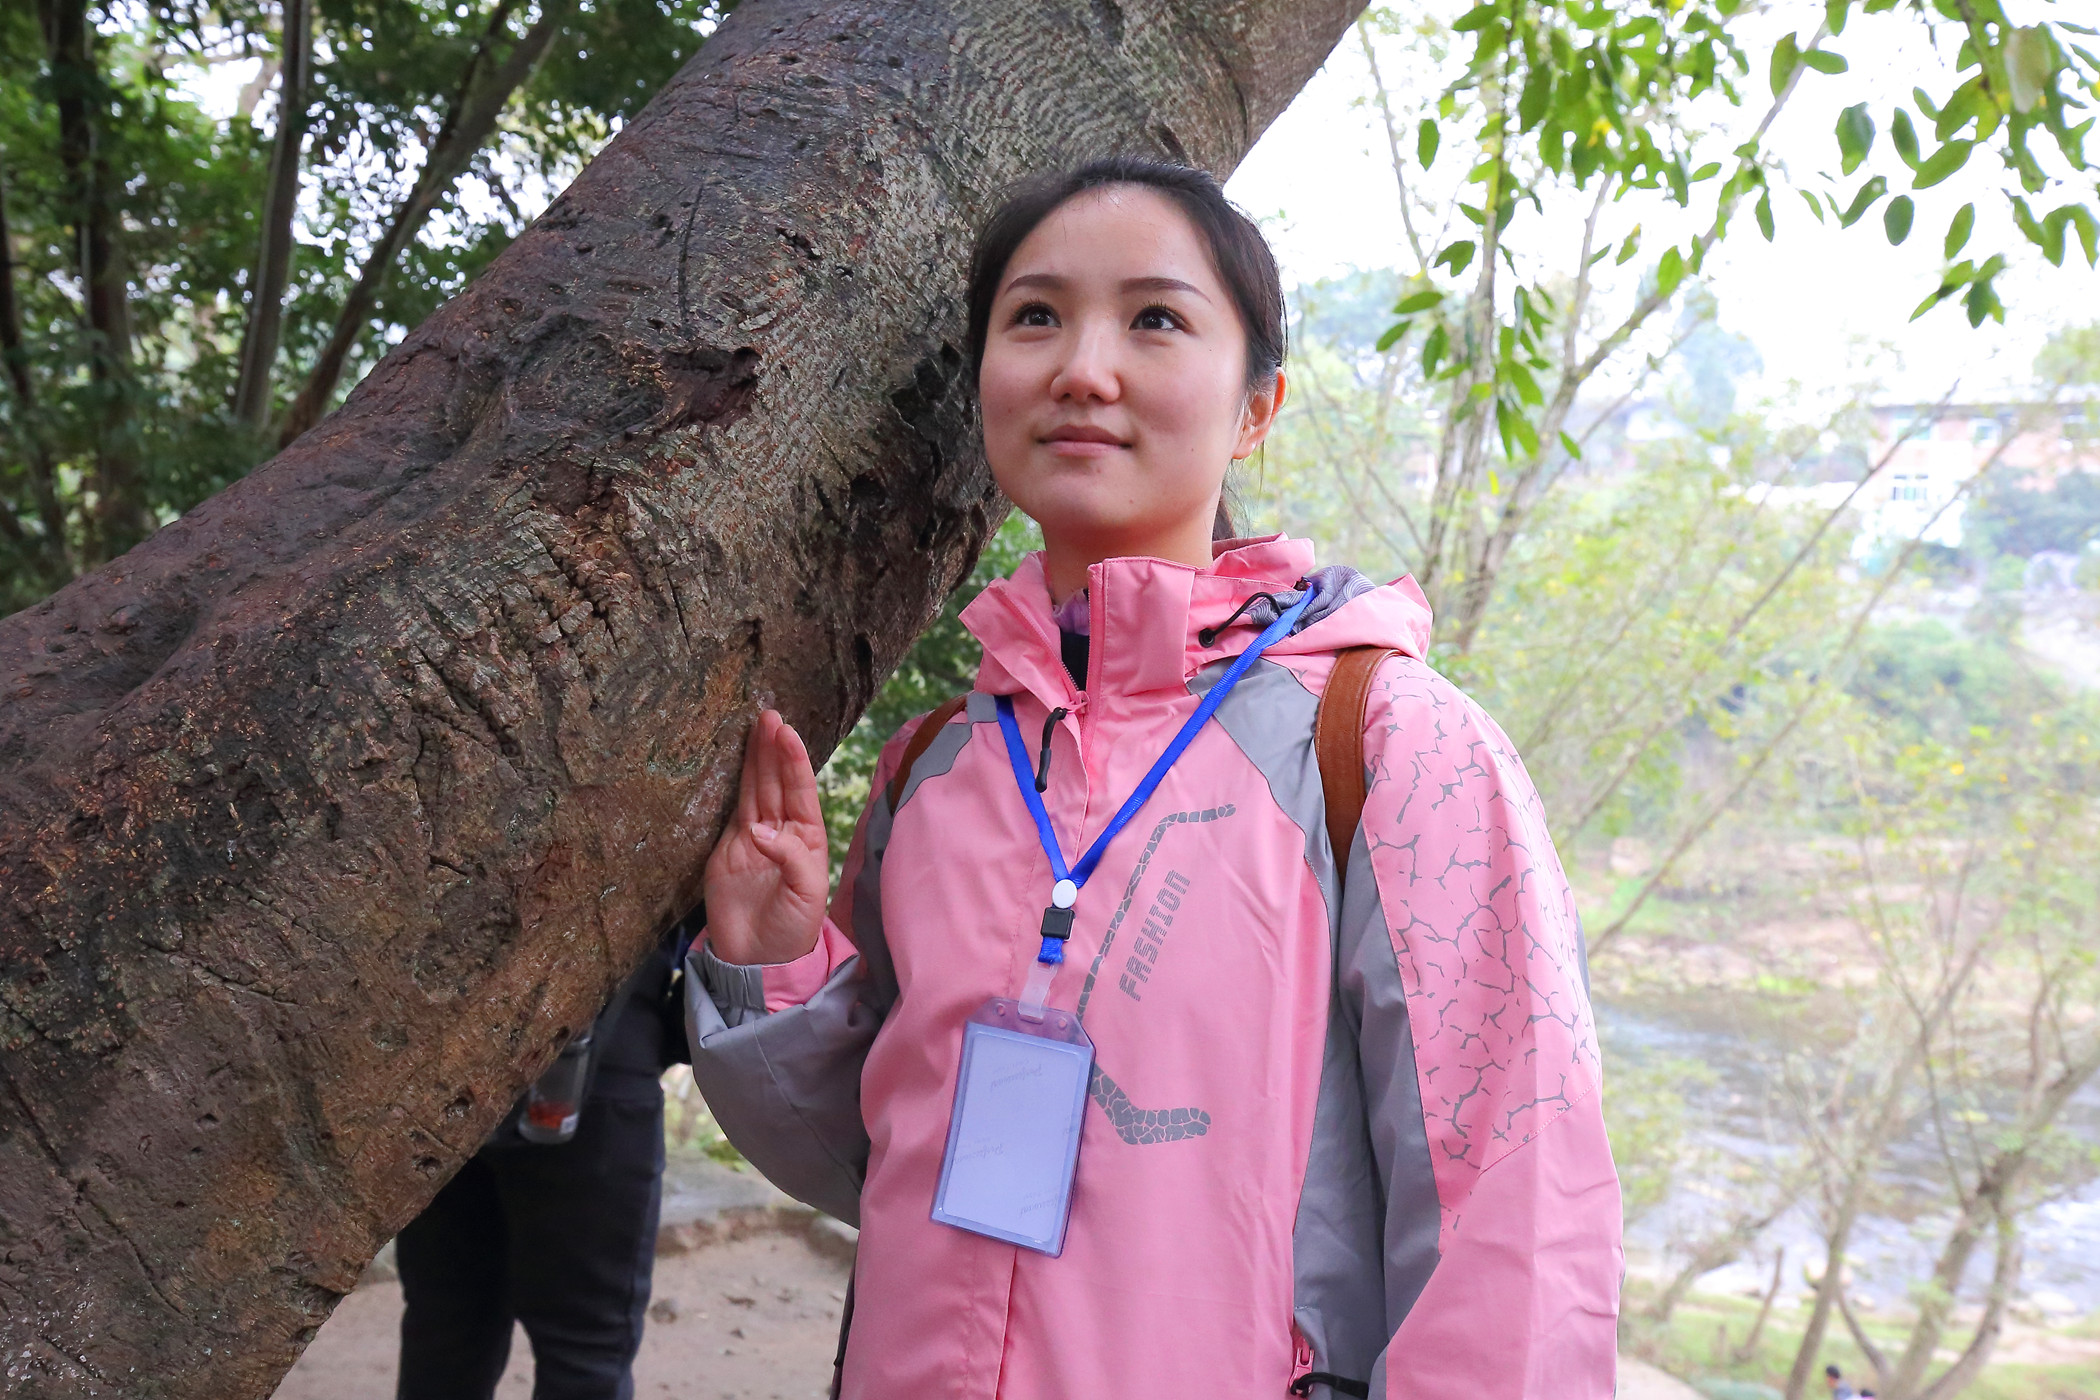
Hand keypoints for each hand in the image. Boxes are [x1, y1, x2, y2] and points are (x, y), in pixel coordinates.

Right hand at [702, 710, 828, 965]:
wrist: (758, 959)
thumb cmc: (793, 928)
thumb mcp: (805, 895)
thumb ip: (789, 859)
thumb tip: (758, 829)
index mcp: (808, 838)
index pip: (801, 791)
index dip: (794, 761)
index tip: (786, 733)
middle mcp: (783, 831)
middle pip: (777, 782)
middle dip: (773, 749)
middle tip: (768, 715)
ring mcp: (754, 837)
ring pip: (754, 789)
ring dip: (755, 758)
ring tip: (756, 725)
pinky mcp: (728, 847)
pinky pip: (731, 808)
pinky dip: (733, 783)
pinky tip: (733, 759)